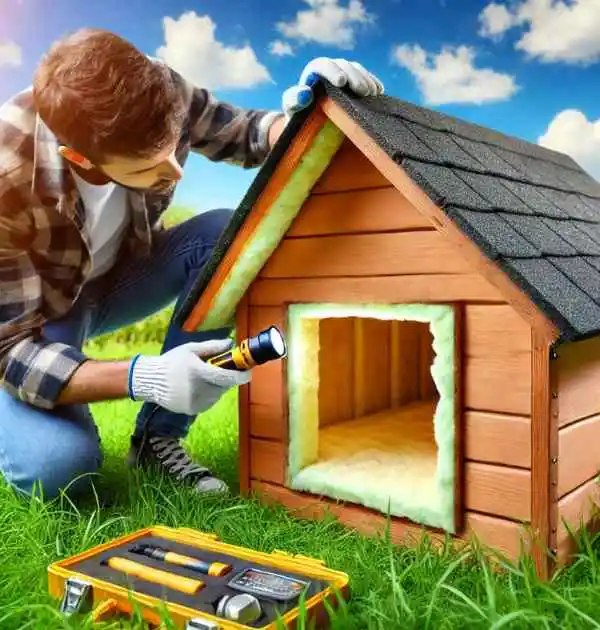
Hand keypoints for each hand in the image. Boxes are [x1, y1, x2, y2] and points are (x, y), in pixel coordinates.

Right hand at [129, 338, 249, 415]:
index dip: (241, 376)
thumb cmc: (172, 361)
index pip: (227, 377)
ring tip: (205, 378)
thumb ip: (212, 347)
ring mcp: (195, 402)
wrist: (150, 381)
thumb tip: (230, 343)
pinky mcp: (192, 410)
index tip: (248, 371)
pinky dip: (209, 395)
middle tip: (223, 370)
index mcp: (198, 372)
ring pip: (217, 395)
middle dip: (227, 378)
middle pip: (224, 386)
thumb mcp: (191, 349)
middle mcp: (198, 389)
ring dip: (218, 387)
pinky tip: (198, 387)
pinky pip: (209, 402)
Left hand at [282, 57, 383, 118]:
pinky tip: (379, 92)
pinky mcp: (357, 84)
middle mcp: (331, 70)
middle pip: (344, 66)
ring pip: (358, 70)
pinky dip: (374, 84)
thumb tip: (304, 93)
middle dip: (354, 77)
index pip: (323, 65)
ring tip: (372, 94)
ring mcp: (346, 75)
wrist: (313, 127)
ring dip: (366, 80)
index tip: (341, 82)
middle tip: (362, 91)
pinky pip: (368, 78)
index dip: (333, 71)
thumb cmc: (299, 119)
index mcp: (313, 73)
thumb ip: (292, 101)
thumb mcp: (292, 111)